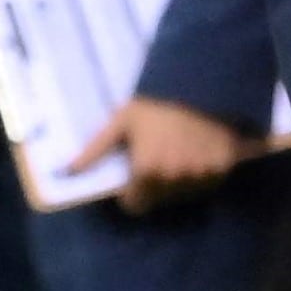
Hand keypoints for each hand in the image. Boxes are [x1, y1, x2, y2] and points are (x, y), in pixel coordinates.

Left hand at [77, 93, 249, 214]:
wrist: (200, 84)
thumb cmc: (155, 104)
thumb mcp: (121, 122)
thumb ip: (95, 150)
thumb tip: (68, 171)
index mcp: (146, 171)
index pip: (135, 205)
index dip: (132, 193)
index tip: (134, 179)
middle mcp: (174, 179)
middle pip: (159, 200)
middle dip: (154, 186)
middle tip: (157, 159)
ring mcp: (200, 176)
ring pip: (184, 193)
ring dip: (179, 182)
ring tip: (178, 154)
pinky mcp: (222, 169)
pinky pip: (208, 183)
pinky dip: (202, 174)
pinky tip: (197, 152)